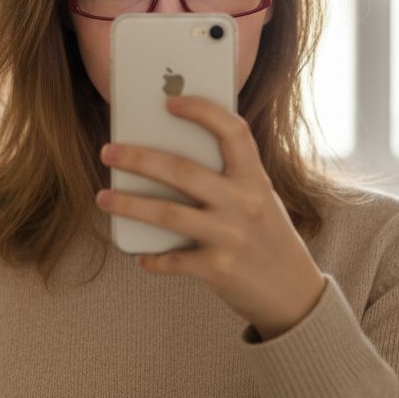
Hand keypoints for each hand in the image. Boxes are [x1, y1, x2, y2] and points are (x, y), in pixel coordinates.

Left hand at [96, 94, 326, 339]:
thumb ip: (229, 181)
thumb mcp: (262, 201)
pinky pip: (173, 259)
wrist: (295, 296)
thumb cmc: (269, 239)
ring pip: (167, 213)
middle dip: (138, 158)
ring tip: (103, 197)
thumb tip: (170, 161)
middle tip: (108, 152)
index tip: (171, 101)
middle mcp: (244, 204)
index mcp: (256, 179)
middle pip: (182, 170)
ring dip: (128, 204)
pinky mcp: (218, 269)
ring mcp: (231, 236)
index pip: (232, 132)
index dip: (202, 111)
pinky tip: (140, 255)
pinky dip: (152, 258)